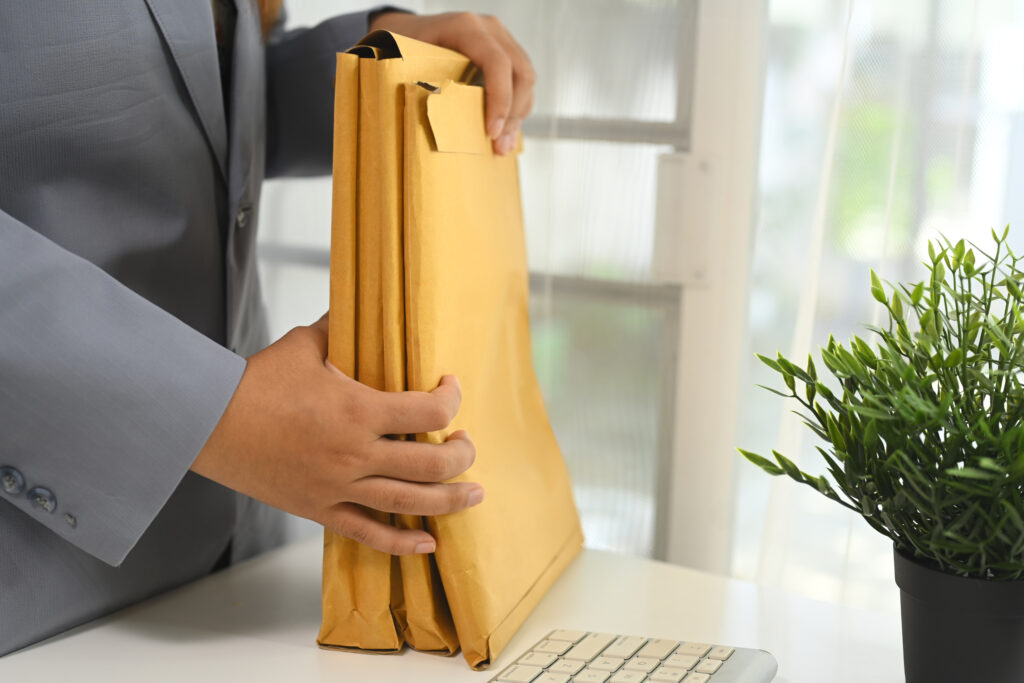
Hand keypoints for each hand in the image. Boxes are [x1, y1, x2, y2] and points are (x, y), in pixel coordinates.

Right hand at [191, 314, 482, 554]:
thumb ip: (341, 327)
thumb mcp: (305, 344)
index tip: (449, 388)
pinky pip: (369, 535)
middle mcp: (354, 454)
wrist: (206, 423)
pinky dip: (402, 544)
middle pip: (431, 465)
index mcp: (357, 410)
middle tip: (467, 444)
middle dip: (461, 454)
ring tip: (474, 494)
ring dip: (450, 501)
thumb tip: (360, 302)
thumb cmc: (255, 382)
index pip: (428, 412)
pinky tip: (428, 544)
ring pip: (410, 504)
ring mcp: (338, 488)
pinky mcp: (320, 510)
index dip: (451, 398)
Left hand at [369, 10, 534, 155]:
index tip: (490, 132)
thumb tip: (438, 132)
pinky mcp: (506, 52)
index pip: (497, 63)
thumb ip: (423, 86)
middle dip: (512, 114)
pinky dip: (516, 109)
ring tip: (501, 145)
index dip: (499, 100)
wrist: (408, 29)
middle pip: (520, 73)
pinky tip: (504, 132)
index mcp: (466, 27)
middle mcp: (489, 29)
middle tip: (498, 146)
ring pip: (526, 79)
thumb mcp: (408, 61)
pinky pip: (522, 82)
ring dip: (517, 115)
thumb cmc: (404, 46)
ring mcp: (501, 38)